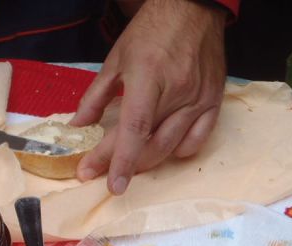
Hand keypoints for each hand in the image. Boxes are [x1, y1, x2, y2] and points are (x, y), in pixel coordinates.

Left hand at [71, 0, 226, 193]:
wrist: (192, 7)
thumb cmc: (150, 32)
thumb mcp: (115, 61)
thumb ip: (95, 97)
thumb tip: (77, 127)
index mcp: (149, 78)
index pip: (133, 130)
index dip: (118, 160)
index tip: (104, 182)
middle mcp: (177, 92)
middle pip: (150, 145)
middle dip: (124, 165)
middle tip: (102, 171)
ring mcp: (199, 99)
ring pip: (171, 147)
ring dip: (147, 163)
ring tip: (129, 165)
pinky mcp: (214, 101)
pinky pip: (198, 140)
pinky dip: (179, 151)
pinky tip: (164, 150)